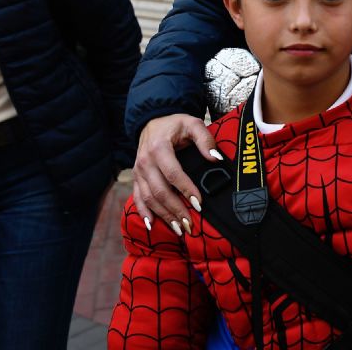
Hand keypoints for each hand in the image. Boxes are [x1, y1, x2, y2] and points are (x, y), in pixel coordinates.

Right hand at [132, 114, 220, 236]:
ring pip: (149, 198)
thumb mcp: (192, 123)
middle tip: (190, 225)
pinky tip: (151, 226)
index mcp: (159, 148)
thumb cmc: (175, 124)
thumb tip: (215, 157)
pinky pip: (137, 198)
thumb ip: (205, 138)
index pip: (173, 173)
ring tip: (179, 229)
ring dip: (163, 216)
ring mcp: (138, 171)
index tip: (199, 204)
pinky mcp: (136, 178)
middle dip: (175, 210)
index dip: (186, 189)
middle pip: (160, 190)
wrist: (152, 121)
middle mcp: (145, 162)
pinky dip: (143, 213)